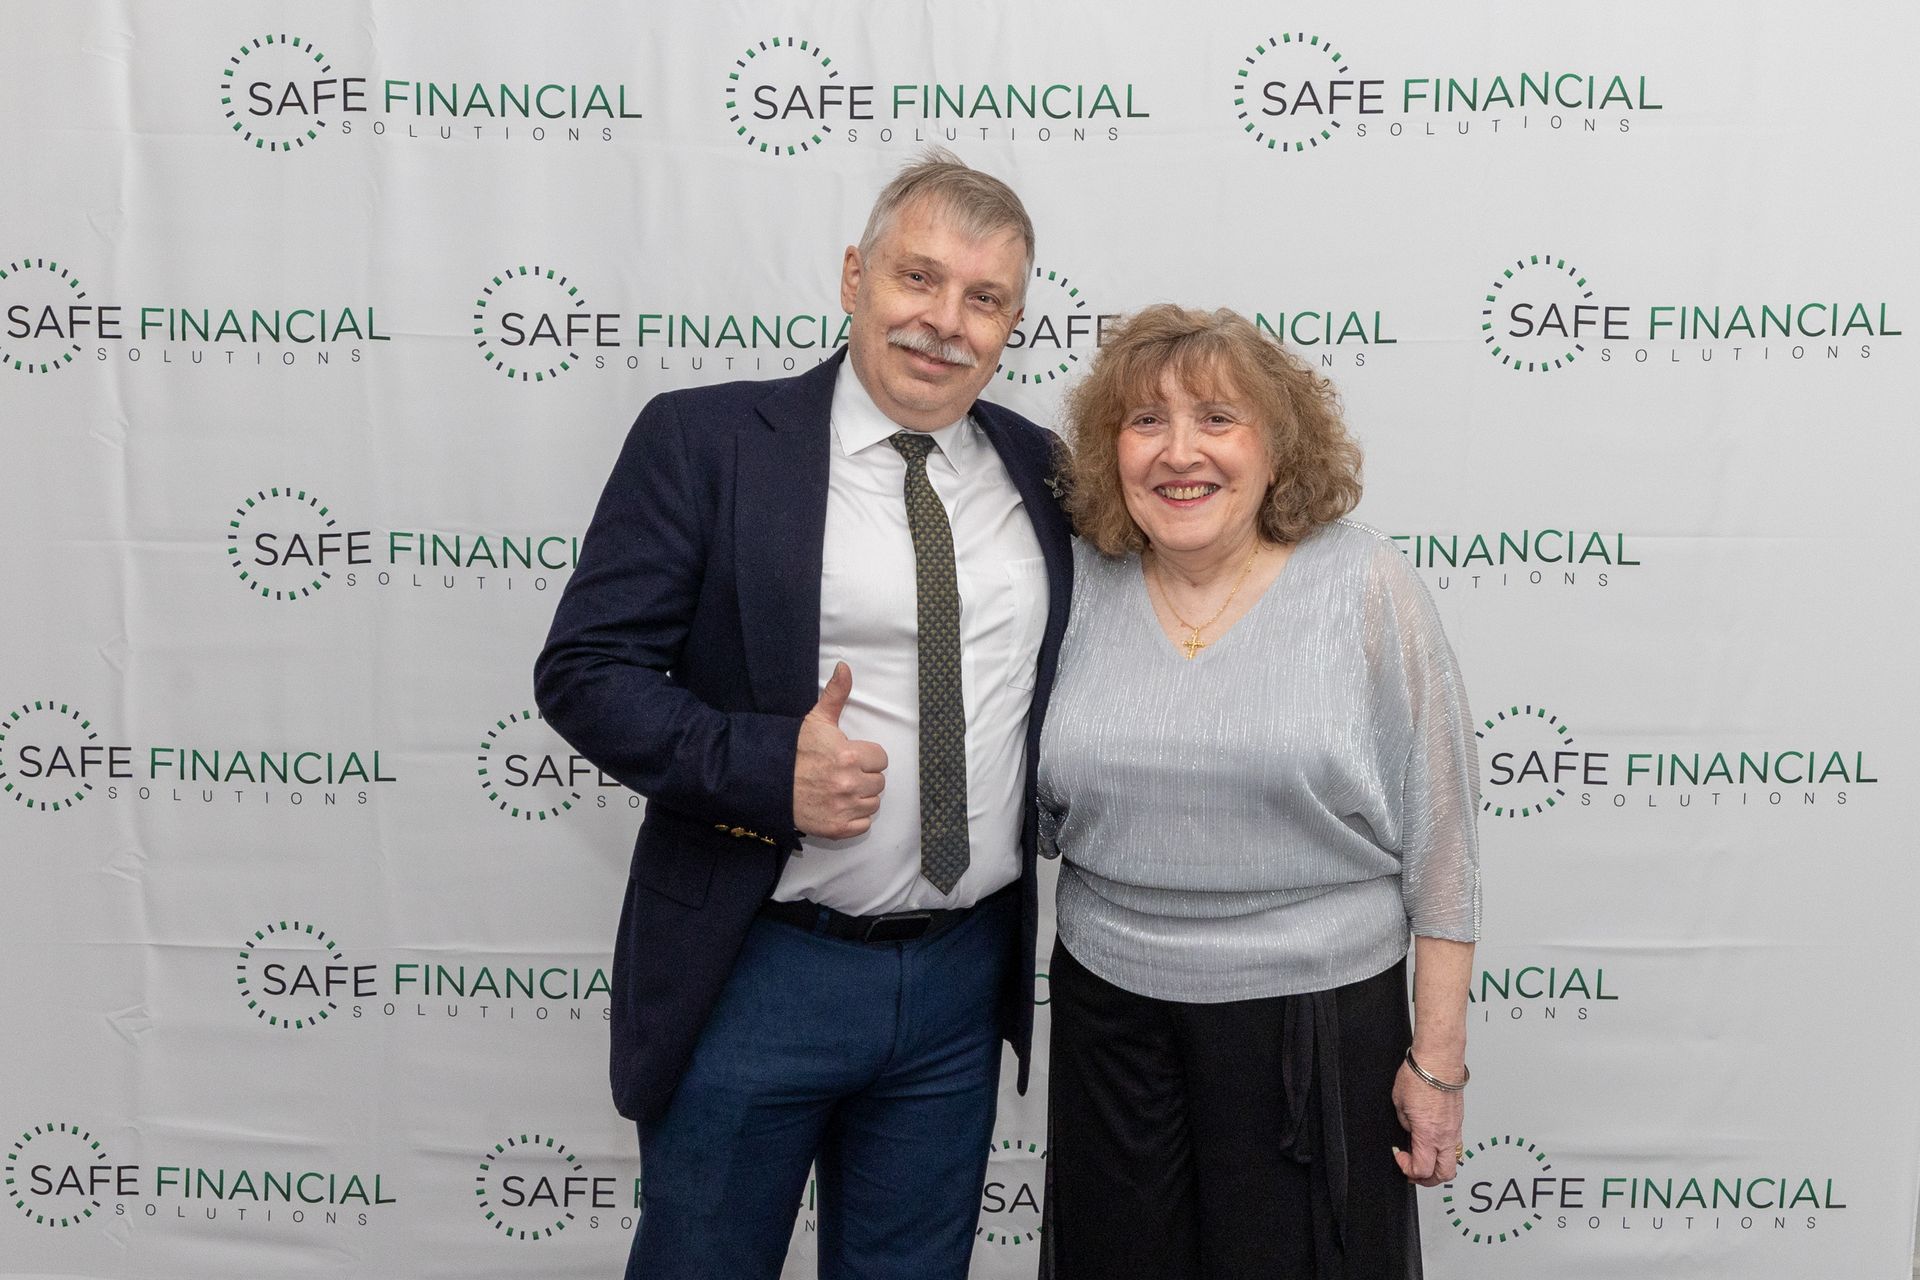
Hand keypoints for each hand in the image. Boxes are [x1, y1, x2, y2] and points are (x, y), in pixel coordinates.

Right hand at [792, 662, 887, 838]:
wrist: (765, 782)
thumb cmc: (792, 751)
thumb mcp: (816, 720)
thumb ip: (836, 694)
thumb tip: (845, 667)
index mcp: (849, 756)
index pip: (881, 759)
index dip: (866, 757)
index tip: (849, 757)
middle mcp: (849, 784)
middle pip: (878, 782)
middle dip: (864, 777)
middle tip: (842, 774)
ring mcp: (843, 808)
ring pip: (872, 803)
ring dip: (860, 798)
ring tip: (839, 790)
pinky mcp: (836, 828)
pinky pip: (863, 825)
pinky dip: (854, 819)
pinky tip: (837, 807)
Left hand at [1391, 1058, 1464, 1186]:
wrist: (1438, 1059)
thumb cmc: (1419, 1076)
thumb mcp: (1399, 1103)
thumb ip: (1405, 1124)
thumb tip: (1410, 1132)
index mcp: (1428, 1134)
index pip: (1422, 1169)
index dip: (1407, 1169)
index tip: (1400, 1156)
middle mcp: (1446, 1135)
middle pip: (1444, 1174)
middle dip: (1427, 1179)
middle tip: (1413, 1169)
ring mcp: (1455, 1129)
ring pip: (1453, 1161)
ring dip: (1437, 1165)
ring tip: (1423, 1155)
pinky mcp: (1459, 1120)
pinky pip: (1455, 1144)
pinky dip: (1443, 1149)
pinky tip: (1431, 1139)